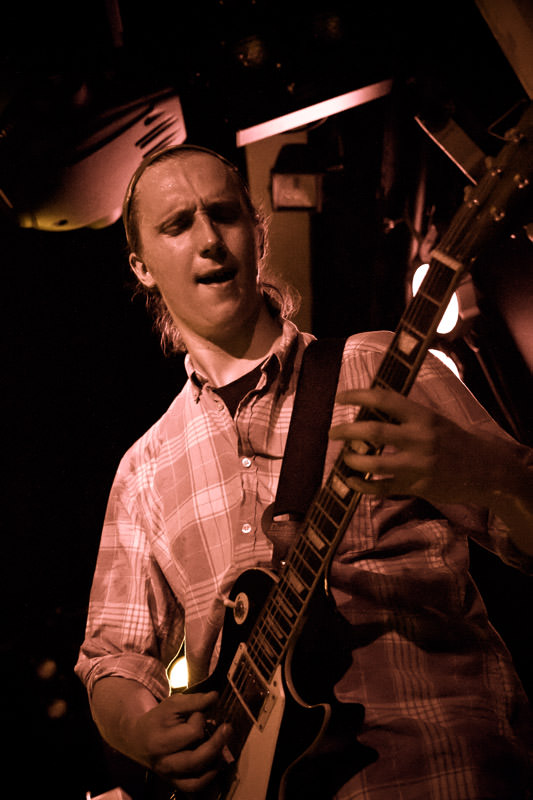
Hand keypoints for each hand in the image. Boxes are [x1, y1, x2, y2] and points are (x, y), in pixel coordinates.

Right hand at [129, 690, 229, 793]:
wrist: (137, 739)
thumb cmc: (157, 720)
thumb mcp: (172, 704)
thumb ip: (194, 700)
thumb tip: (215, 696)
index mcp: (160, 741)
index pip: (192, 733)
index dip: (200, 719)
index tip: (198, 713)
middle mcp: (164, 763)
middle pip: (196, 760)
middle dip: (216, 744)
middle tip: (227, 728)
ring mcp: (169, 775)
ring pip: (197, 778)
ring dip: (215, 761)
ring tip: (222, 746)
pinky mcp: (175, 782)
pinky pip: (194, 786)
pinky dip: (208, 777)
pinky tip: (215, 762)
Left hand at [329, 388, 501, 507]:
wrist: (487, 471)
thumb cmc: (457, 442)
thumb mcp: (435, 421)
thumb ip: (407, 417)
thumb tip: (371, 411)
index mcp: (423, 416)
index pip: (385, 399)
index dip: (358, 396)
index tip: (340, 397)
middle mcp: (419, 438)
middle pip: (373, 432)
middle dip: (346, 431)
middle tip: (333, 432)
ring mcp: (417, 464)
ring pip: (373, 463)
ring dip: (352, 460)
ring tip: (344, 457)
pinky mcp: (417, 486)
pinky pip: (381, 487)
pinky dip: (362, 486)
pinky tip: (351, 481)